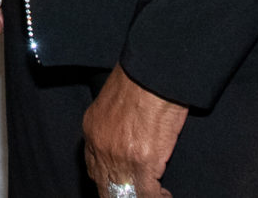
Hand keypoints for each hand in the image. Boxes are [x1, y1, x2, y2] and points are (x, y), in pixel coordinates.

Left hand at [82, 64, 187, 197]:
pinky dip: (157, 197)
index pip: (94, 169)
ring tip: (155, 194)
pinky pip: (146, 194)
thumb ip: (113, 126)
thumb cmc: (141, 78)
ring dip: (140, 196)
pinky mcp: (141, 162)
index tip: (122, 184)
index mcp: (92, 130)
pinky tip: (165, 195)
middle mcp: (100, 146)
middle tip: (136, 193)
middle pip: (105, 186)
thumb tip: (127, 140)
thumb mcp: (114, 102)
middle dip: (121, 193)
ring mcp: (118, 156)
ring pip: (124, 194)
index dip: (110, 181)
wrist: (153, 71)